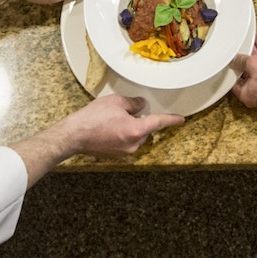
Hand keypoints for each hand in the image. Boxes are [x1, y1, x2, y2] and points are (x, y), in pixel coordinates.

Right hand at [9, 91, 182, 182]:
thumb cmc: (93, 118)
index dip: (171, 119)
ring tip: (112, 118)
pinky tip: (109, 126)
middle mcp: (134, 144)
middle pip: (146, 129)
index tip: (181, 119)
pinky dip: (123, 132)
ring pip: (136, 135)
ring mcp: (125, 152)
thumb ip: (133, 103)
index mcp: (136, 130)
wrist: (74, 135)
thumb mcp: (116, 102)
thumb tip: (141, 106)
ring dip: (130, 126)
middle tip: (124, 110)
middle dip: (139, 119)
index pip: (159, 122)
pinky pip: (126, 141)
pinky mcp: (117, 155)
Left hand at [230, 32, 256, 107]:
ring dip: (252, 51)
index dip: (230, 70)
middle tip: (235, 48)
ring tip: (245, 39)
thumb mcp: (252, 64)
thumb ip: (241, 61)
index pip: (233, 83)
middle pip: (245, 73)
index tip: (226, 61)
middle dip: (242, 58)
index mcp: (247, 95)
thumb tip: (235, 59)